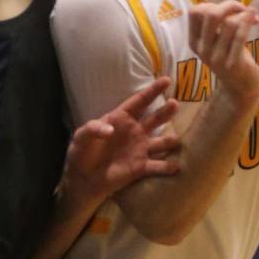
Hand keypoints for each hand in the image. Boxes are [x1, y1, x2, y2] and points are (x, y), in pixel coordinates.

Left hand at [63, 77, 180, 202]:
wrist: (83, 178)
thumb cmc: (82, 151)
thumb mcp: (82, 136)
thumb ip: (93, 129)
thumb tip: (110, 130)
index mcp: (122, 118)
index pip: (140, 101)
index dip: (153, 90)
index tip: (167, 80)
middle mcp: (136, 131)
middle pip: (156, 118)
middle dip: (166, 111)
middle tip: (174, 104)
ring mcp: (141, 149)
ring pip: (162, 142)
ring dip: (171, 141)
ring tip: (175, 140)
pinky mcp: (141, 167)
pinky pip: (158, 166)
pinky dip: (168, 167)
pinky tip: (177, 167)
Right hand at [187, 1, 258, 98]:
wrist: (242, 86)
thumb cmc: (231, 56)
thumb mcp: (217, 39)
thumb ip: (218, 22)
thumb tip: (232, 4)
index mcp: (194, 41)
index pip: (194, 12)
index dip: (212, 4)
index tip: (227, 9)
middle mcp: (202, 49)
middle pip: (210, 13)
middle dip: (229, 5)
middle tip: (242, 9)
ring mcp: (216, 58)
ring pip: (229, 22)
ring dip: (244, 15)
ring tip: (253, 19)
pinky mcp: (232, 64)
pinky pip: (240, 35)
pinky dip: (249, 22)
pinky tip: (257, 19)